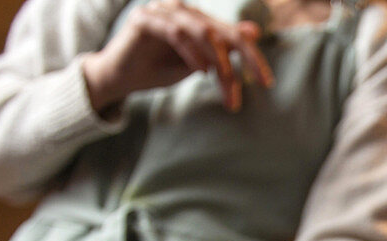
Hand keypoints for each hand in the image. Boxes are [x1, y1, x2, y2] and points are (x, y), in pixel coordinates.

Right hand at [81, 0, 273, 115]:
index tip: (267, 82)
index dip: (252, 56)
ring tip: (225, 80)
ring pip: (201, 31)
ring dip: (218, 60)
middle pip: (221, 32)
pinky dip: (192, 53)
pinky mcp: (144, 20)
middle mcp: (181, 10)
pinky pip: (176, 34)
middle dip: (240, 60)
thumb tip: (254, 31)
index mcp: (195, 20)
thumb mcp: (197, 63)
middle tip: (254, 84)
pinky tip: (201, 70)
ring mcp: (162, 11)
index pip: (231, 35)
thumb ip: (222, 49)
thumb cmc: (157, 70)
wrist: (118, 78)